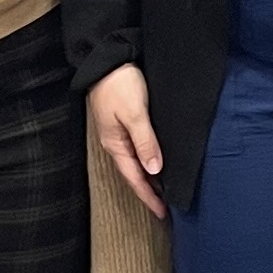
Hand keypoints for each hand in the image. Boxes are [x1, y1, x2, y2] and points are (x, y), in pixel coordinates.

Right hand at [88, 64, 165, 222]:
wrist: (106, 59)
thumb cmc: (120, 84)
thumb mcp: (135, 114)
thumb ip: (145, 141)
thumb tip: (154, 170)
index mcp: (115, 145)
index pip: (134, 178)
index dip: (148, 196)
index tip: (162, 212)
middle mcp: (115, 143)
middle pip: (134, 174)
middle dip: (149, 192)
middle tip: (166, 207)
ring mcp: (118, 134)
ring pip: (135, 162)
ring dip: (149, 177)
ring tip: (164, 190)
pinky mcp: (123, 122)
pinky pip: (136, 149)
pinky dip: (147, 160)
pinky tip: (156, 162)